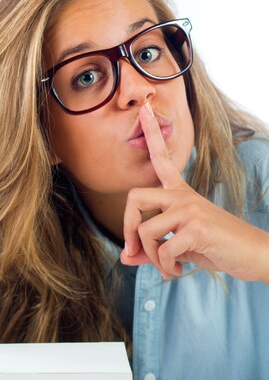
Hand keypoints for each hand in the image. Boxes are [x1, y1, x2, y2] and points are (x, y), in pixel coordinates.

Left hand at [120, 102, 268, 282]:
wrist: (254, 254)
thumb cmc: (216, 247)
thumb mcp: (179, 246)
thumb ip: (151, 249)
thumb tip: (124, 257)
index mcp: (181, 193)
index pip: (163, 159)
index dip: (151, 134)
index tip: (145, 108)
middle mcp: (183, 196)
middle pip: (134, 197)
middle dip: (127, 228)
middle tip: (134, 251)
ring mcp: (191, 208)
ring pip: (145, 230)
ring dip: (150, 257)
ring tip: (167, 267)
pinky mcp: (197, 227)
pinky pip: (162, 249)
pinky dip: (165, 267)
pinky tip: (178, 270)